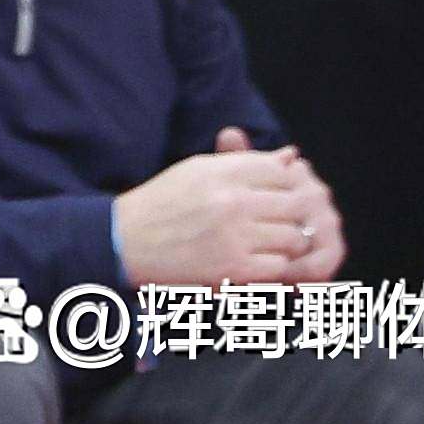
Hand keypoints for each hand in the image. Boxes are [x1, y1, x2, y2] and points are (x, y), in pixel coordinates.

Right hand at [115, 132, 335, 285]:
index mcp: (220, 172)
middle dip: (293, 212)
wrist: (128, 240)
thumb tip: (290, 155)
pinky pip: (280, 266)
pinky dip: (274, 264)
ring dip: (287, 241)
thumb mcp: (198, 169)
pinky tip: (257, 258)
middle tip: (281, 219)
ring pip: (293, 237)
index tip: (278, 192)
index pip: (280, 171)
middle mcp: (230, 202)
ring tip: (269, 240)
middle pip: (294, 204)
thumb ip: (245, 162)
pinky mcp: (236, 269)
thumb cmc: (165, 201)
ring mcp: (235, 237)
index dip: (286, 183)